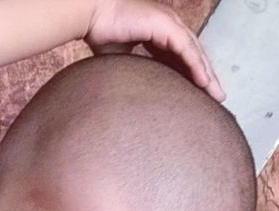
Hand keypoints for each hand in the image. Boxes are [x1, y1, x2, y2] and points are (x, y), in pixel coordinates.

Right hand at [85, 0, 225, 100]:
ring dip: (207, 74)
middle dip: (207, 76)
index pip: (182, 55)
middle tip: (217, 97)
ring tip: (216, 94)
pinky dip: (196, 65)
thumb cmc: (101, 33)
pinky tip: (204, 82)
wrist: (92, 15)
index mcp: (159, 31)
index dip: (192, 73)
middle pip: (194, 53)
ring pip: (195, 51)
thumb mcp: (122, 59)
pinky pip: (186, 48)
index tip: (200, 93)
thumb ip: (135, 71)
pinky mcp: (166, 25)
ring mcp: (169, 23)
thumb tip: (136, 94)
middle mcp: (168, 25)